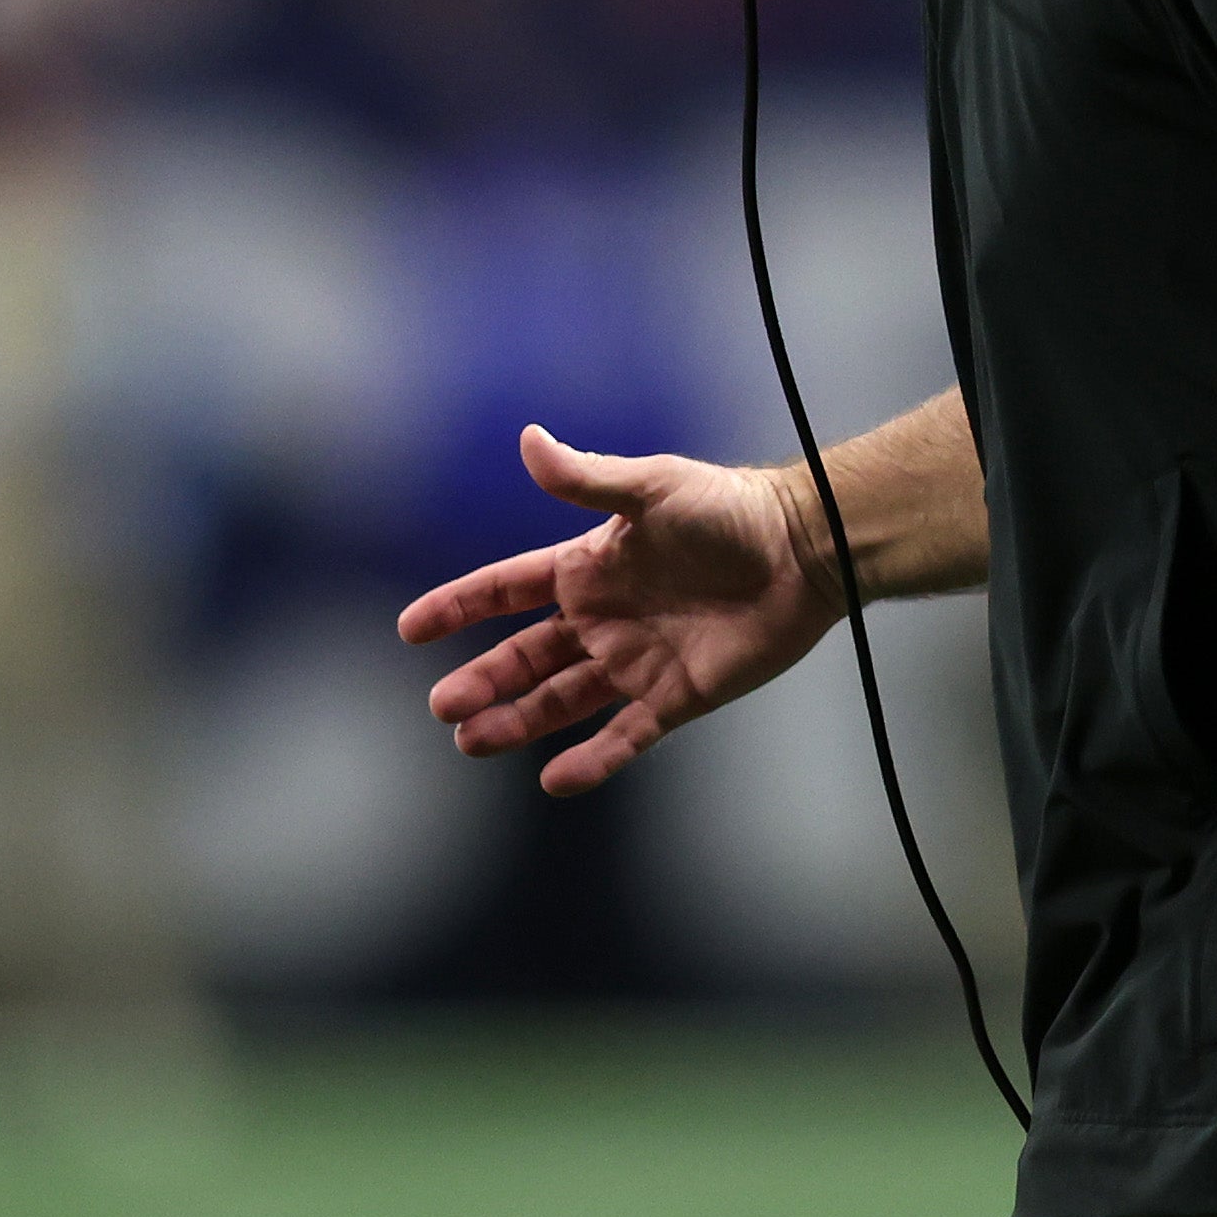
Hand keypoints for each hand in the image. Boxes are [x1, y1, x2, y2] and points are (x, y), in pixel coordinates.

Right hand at [398, 426, 842, 795]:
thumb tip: (527, 439)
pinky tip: (556, 778)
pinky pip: (627, 734)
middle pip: (526, 657)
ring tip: (473, 742)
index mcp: (589, 568)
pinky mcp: (677, 696)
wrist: (805, 551)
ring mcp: (637, 661)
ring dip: (518, 722)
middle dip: (482, 682)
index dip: (460, 606)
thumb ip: (586, 477)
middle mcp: (604, 618)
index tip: (411, 628)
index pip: (507, 589)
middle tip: (441, 709)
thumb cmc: (730, 509)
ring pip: (562, 701)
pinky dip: (593, 760)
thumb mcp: (653, 486)